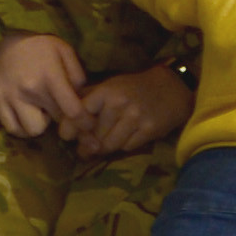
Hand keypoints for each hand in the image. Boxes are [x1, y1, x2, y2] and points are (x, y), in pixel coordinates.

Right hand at [0, 31, 89, 141]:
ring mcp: (11, 96)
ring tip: (40, 111)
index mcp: (50, 76)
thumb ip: (78, 75)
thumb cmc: (37, 46)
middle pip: (55, 122)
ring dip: (40, 125)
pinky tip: (26, 117)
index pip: (73, 111)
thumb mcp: (64, 51)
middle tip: (60, 109)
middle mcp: (30, 89)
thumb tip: (83, 98)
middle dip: (62, 119)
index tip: (88, 124)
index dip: (84, 122)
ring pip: (33, 131)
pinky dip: (22, 128)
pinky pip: (12, 128)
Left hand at [70, 64, 192, 159]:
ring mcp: (135, 118)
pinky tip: (122, 141)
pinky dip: (121, 147)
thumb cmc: (135, 88)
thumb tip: (64, 114)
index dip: (70, 128)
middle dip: (87, 143)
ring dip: (102, 149)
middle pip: (94, 134)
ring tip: (98, 149)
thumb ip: (89, 97)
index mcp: (106, 91)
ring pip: (109, 144)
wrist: (171, 89)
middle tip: (84, 148)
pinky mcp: (149, 131)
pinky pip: (126, 147)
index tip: (67, 136)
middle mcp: (119, 104)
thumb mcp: (110, 85)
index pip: (80, 112)